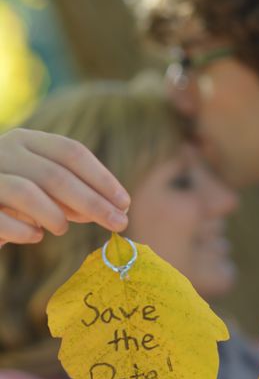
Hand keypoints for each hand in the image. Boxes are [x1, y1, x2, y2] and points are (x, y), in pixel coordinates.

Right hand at [0, 128, 129, 244]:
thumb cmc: (9, 200)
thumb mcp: (42, 190)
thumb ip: (71, 195)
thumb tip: (114, 208)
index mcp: (26, 141)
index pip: (71, 152)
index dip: (102, 178)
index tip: (125, 203)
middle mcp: (4, 150)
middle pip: (57, 175)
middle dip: (93, 202)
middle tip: (119, 224)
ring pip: (29, 192)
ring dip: (55, 215)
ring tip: (62, 229)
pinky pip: (1, 218)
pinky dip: (24, 231)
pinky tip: (34, 237)